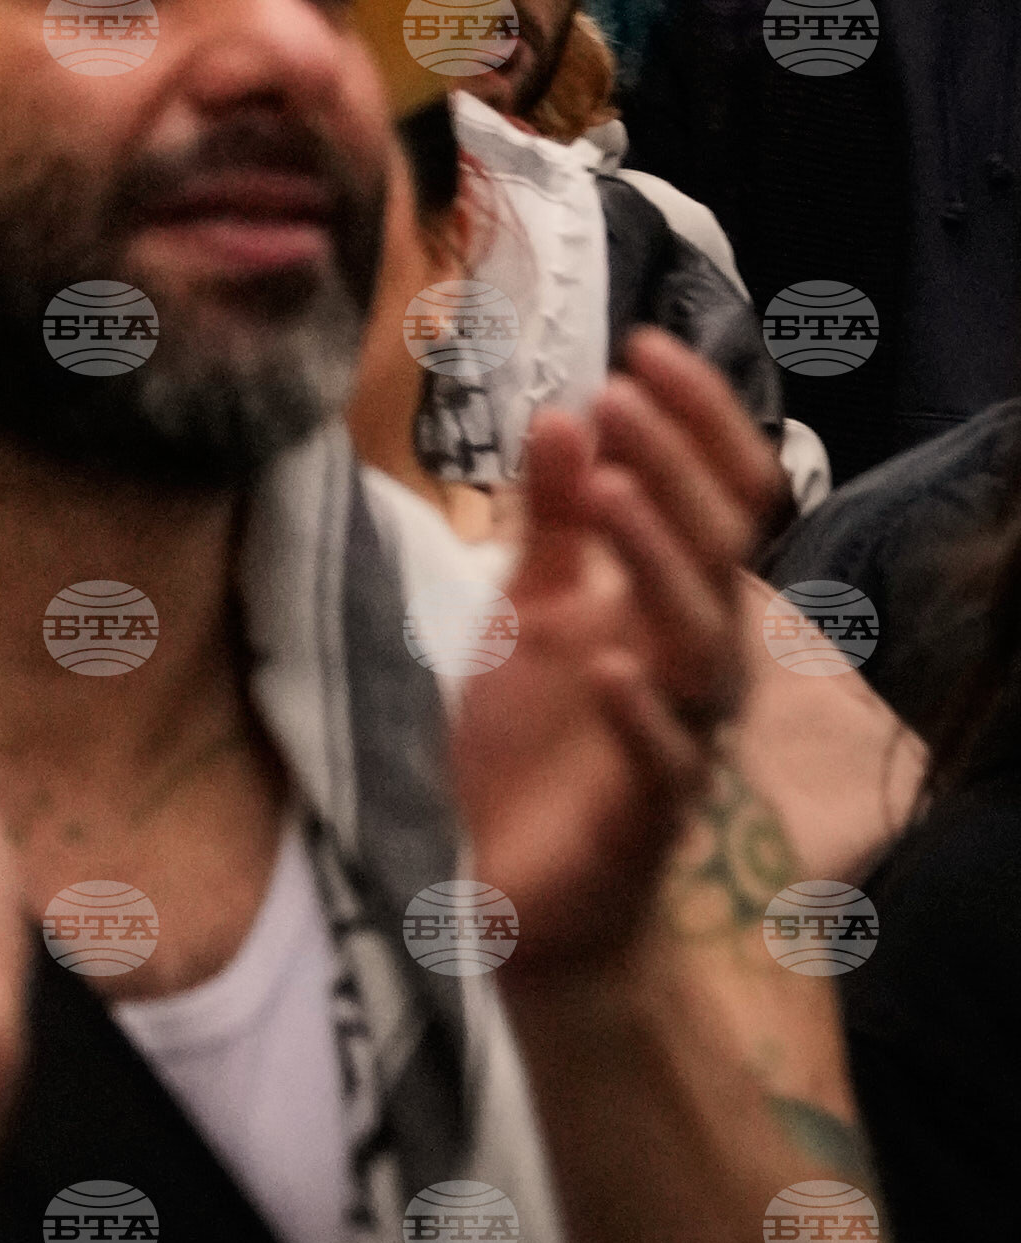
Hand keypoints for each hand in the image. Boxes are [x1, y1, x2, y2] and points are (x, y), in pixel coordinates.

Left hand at [453, 327, 766, 982]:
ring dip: (657, 560)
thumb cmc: (541, 743)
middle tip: (616, 393)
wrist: (524, 897)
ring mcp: (676, 739)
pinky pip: (663, 763)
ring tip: (605, 485)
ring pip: (700, 642)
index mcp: (666, 603)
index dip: (695, 423)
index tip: (642, 345)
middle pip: (716, 550)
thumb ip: (550, 522)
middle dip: (670, 465)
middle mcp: (689, 662)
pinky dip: (641, 711)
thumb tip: (563, 412)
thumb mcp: (529, 610)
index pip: (718, 497)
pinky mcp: (643, 818)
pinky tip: (609, 661)